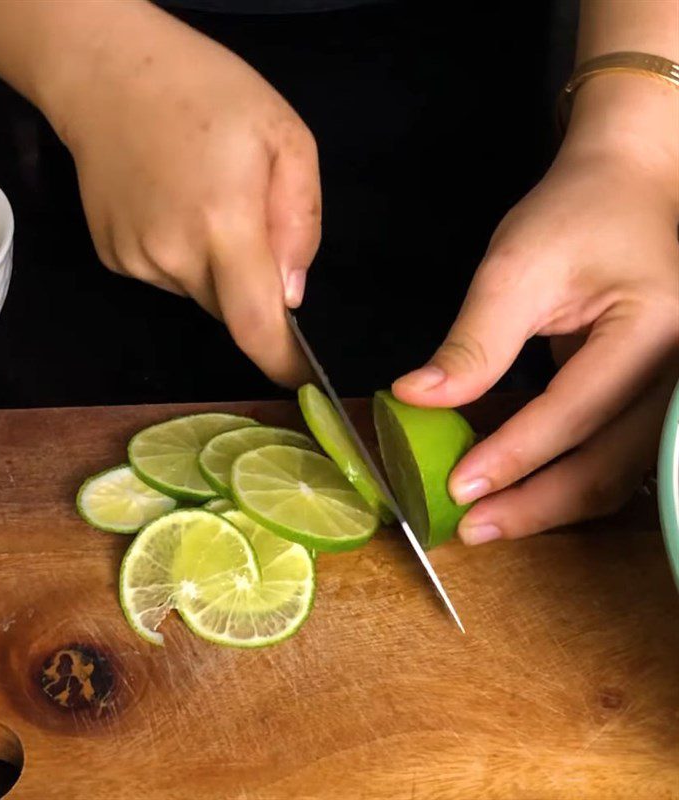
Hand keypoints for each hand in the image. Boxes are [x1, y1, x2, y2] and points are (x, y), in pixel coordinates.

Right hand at [44, 3, 319, 385]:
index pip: (255, 325)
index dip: (280, 362)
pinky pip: (166, 277)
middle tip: (245, 220)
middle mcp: (174, 256)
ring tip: (202, 200)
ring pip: (198, 293)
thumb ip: (299, 222)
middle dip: (250, 287)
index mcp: (224, 224)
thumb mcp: (286, 137)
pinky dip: (181, 257)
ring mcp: (136, 261)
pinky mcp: (112, 257)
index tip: (299, 379)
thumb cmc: (208, 91)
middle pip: (230, 308)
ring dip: (214, 267)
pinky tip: (170, 206)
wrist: (107, 72)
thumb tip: (290, 296)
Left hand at [393, 116, 678, 543]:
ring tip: (487, 524)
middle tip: (469, 529)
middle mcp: (678, 372)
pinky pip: (611, 457)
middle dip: (534, 503)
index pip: (574, 411)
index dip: (513, 454)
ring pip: (614, 474)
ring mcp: (673, 391)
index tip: (458, 486)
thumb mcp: (514, 269)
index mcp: (652, 329)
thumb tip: (415, 399)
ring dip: (548, 504)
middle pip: (607, 464)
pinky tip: (520, 495)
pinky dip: (564, 481)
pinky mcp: (653, 399)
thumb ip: (472, 344)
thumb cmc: (573, 218)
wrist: (627, 192)